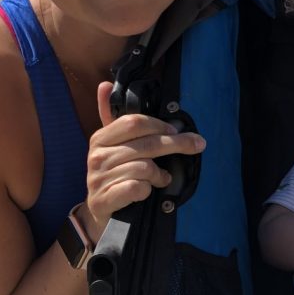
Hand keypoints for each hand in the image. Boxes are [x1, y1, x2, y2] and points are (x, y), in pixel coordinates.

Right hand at [81, 81, 205, 240]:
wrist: (99, 210)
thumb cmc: (113, 172)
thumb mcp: (111, 145)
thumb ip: (111, 115)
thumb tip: (105, 84)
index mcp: (100, 138)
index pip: (134, 122)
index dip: (160, 125)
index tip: (176, 130)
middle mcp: (96, 156)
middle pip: (146, 144)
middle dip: (177, 144)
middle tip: (197, 145)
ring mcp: (98, 178)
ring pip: (144, 167)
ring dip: (159, 175)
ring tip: (161, 178)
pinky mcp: (104, 199)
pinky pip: (136, 188)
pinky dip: (147, 190)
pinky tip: (147, 191)